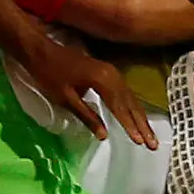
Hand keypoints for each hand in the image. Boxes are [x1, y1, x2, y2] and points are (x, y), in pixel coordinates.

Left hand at [8, 21, 144, 147]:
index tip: (140, 143)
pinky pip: (124, 92)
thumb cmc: (49, 74)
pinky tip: (135, 116)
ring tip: (148, 135)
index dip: (130, 126)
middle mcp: (112, 74)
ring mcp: (111, 72)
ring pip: (130, 97)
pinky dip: (132, 106)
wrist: (40, 50)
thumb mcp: (66, 99)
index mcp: (103, 80)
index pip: (120, 108)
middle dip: (142, 124)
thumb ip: (87, 116)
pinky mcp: (107, 72)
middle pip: (131, 103)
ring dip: (140, 117)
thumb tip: (104, 135)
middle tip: (153, 144)